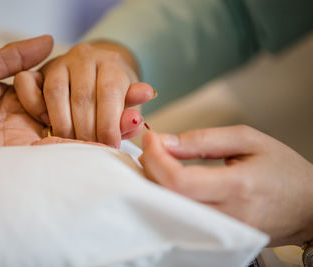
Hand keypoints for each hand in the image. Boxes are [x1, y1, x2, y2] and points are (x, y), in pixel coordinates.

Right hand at [14, 42, 154, 147]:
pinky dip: (34, 106)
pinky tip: (47, 123)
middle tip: (89, 150)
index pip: (109, 92)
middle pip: (83, 96)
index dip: (109, 124)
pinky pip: (27, 83)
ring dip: (62, 124)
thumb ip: (128, 117)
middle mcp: (85, 57)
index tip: (110, 147)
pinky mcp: (39, 69)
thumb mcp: (126, 108)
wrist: (96, 75)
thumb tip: (135, 120)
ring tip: (70, 143)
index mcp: (111, 63)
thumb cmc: (112, 98)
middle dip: (86, 130)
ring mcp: (60, 61)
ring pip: (55, 92)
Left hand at [139, 125, 312, 245]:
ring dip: (155, 185)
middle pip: (168, 199)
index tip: (151, 139)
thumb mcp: (248, 140)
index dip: (156, 158)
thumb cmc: (284, 171)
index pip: (179, 181)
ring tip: (158, 163)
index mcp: (237, 186)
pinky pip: (181, 220)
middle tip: (151, 149)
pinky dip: (168, 199)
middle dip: (149, 170)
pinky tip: (167, 183)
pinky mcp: (218, 238)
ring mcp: (221, 232)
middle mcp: (227, 216)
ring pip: (170, 212)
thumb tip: (165, 141)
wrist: (308, 206)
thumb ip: (203, 139)